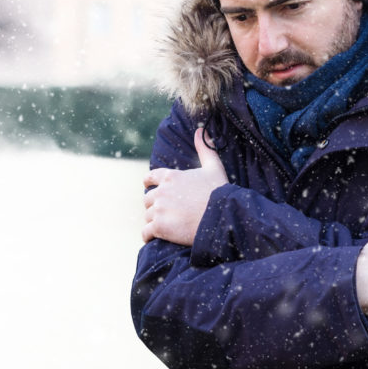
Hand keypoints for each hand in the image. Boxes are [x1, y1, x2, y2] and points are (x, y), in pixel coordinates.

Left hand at [142, 128, 227, 244]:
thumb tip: (201, 130)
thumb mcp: (213, 167)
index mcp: (170, 176)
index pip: (150, 178)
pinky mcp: (159, 227)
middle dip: (154, 206)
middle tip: (166, 213)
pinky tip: (155, 238)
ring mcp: (159, 209)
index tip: (150, 188)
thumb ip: (205, 148)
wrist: (222, 216)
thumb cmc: (219, 192)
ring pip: (147, 216)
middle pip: (147, 199)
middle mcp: (161, 191)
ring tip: (165, 227)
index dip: (149, 184)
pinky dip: (149, 236)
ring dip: (154, 221)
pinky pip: (146, 233)